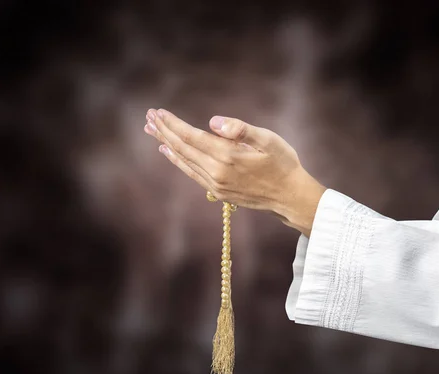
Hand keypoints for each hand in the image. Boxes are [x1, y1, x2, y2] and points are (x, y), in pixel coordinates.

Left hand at [144, 108, 325, 235]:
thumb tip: (213, 121)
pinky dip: (177, 161)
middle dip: (164, 131)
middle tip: (148, 117)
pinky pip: (191, 173)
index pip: (191, 137)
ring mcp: (216, 185)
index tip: (159, 112)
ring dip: (166, 144)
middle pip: (182, 148)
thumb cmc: (283, 164)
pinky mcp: (219, 192)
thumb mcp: (269, 140)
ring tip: (152, 131)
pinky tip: (169, 152)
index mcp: (228, 156)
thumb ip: (241, 130)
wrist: (290, 196)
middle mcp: (217, 172)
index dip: (173, 124)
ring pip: (184, 161)